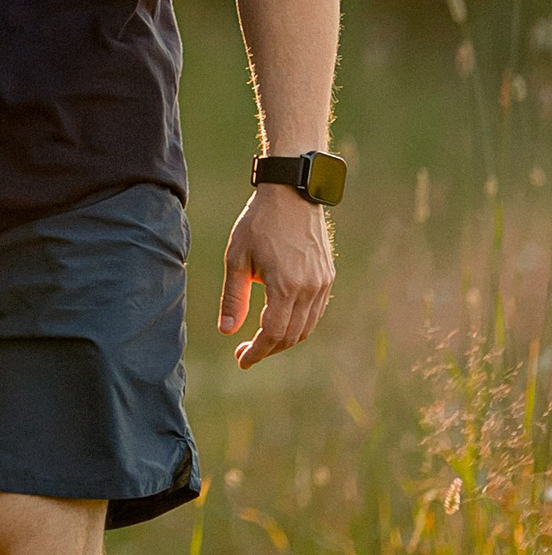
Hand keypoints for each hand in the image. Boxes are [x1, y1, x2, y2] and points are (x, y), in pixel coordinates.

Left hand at [218, 185, 334, 366]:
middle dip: (267, 349)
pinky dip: (298, 324)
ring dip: (284, 339)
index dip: (257, 352)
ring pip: (306, 327)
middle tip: (245, 352)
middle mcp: (310, 288)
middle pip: (291, 336)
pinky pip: (315, 312)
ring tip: (260, 340)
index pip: (273, 333)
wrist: (292, 194)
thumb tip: (227, 332)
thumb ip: (234, 298)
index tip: (241, 361)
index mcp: (285, 286)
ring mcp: (323, 283)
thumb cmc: (258, 223)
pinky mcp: (328, 276)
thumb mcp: (237, 258)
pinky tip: (279, 321)